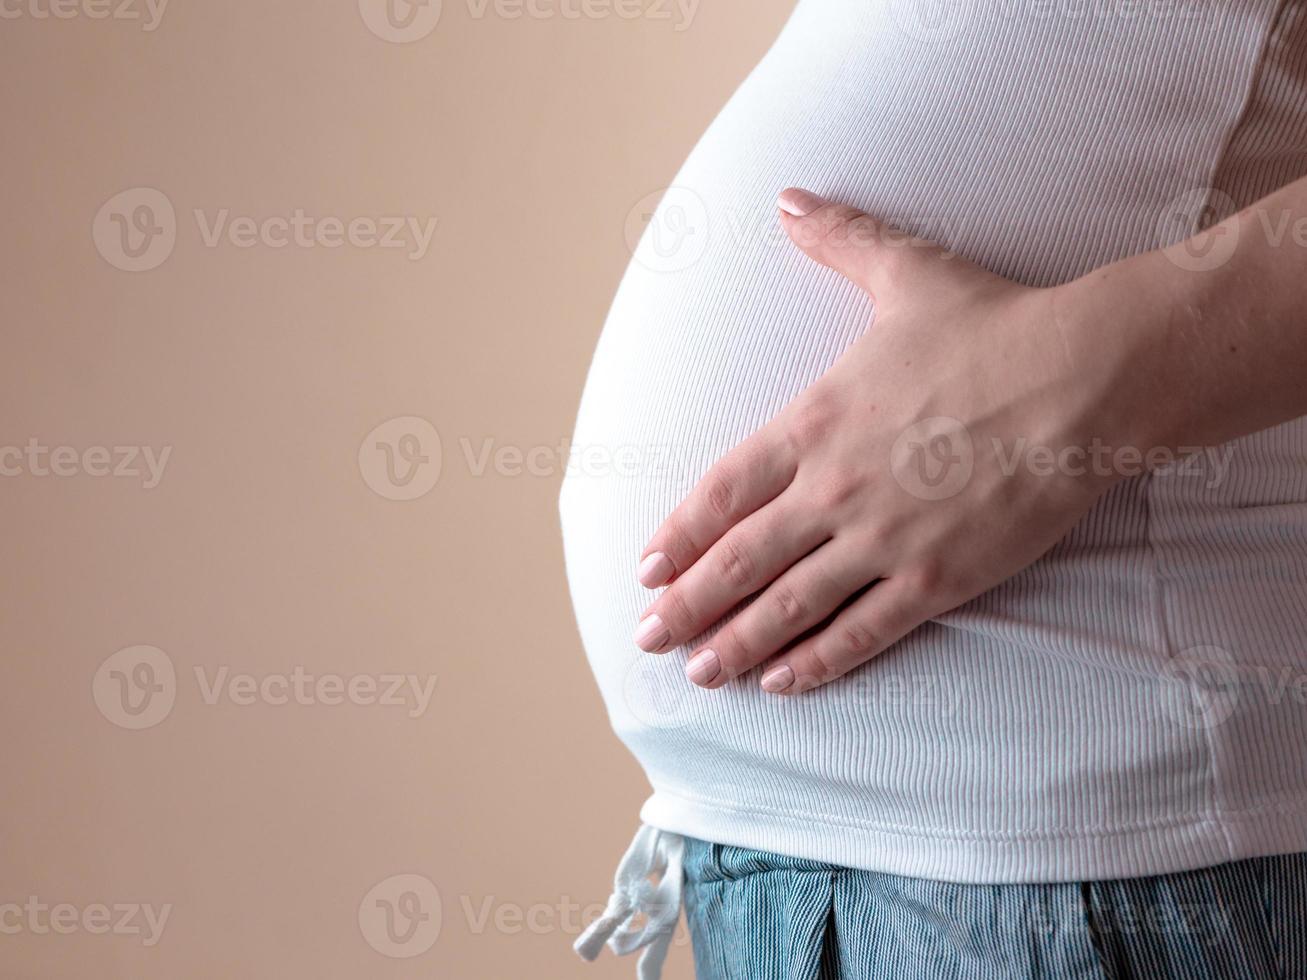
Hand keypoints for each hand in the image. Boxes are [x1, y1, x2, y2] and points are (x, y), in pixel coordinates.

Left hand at [632, 188, 1118, 693]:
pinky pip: (863, 631)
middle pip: (739, 560)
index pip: (722, 492)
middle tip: (648, 637)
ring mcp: (883, 539)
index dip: (679, 535)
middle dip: (687, 604)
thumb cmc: (992, 325)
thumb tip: (790, 198)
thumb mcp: (904, 273)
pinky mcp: (938, 578)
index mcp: (815, 423)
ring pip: (789, 606)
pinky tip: (783, 684)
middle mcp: (833, 489)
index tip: (647, 566)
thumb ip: (838, 241)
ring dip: (736, 644)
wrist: (1084, 376)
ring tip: (700, 672)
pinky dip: (818, 661)